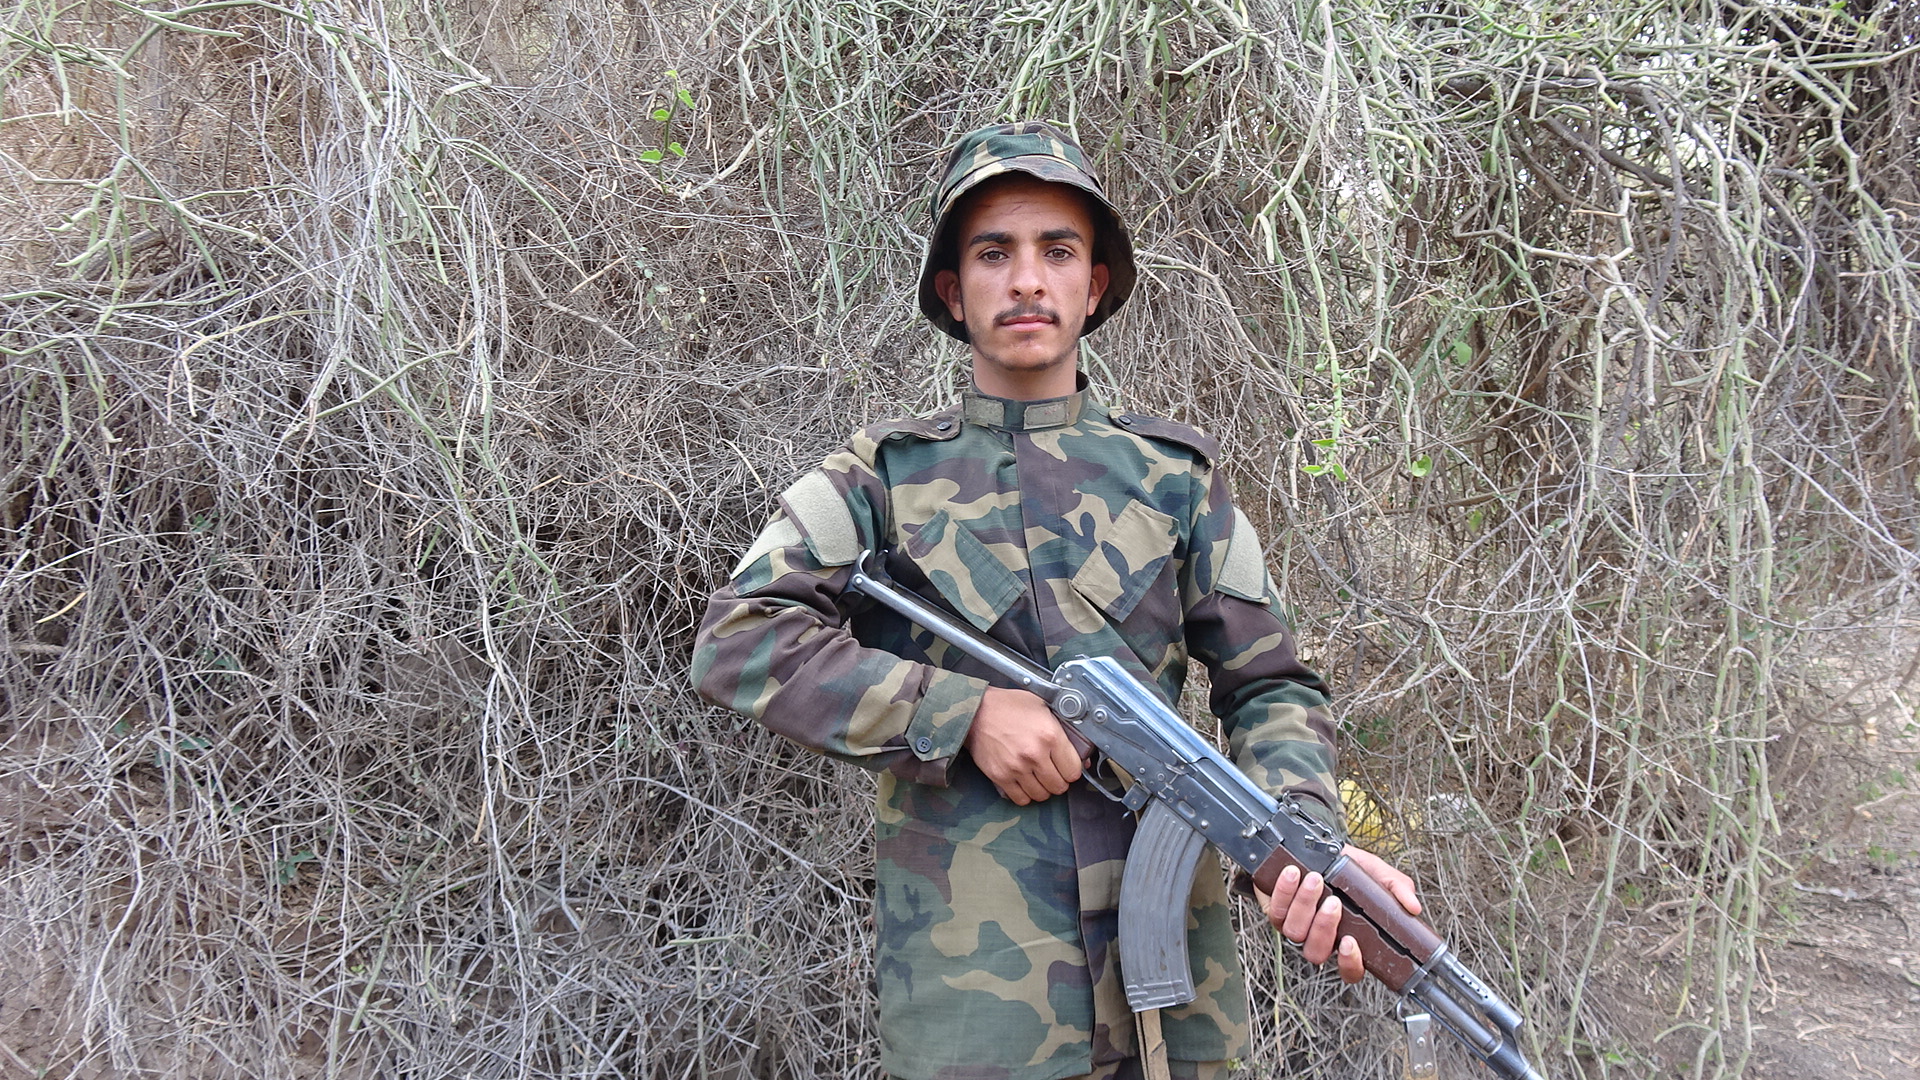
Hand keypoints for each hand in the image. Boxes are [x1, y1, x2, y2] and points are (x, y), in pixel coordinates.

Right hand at [964, 686, 1082, 804]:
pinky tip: (1024, 782)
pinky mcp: (1001, 776)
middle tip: (1052, 772)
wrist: (977, 711)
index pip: (1074, 771)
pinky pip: (1021, 799)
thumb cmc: (1010, 707)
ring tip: (1037, 777)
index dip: (1072, 770)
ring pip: (1042, 795)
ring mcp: (1017, 768)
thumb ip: (1065, 732)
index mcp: (1050, 735)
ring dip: (1042, 789)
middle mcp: (1035, 754)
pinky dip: (1025, 794)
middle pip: (1059, 786)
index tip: (1066, 767)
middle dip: (1059, 781)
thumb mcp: (1044, 708)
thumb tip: (1083, 760)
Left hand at [1256, 844, 1420, 982]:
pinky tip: (1292, 874)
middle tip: (1334, 901)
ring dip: (1305, 905)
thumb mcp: (1377, 874)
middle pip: (1317, 952)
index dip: (1350, 964)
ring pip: (1295, 933)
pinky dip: (1284, 891)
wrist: (1315, 847)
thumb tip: (1413, 907)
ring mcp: (1296, 927)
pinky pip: (1276, 910)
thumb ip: (1396, 889)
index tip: (1351, 943)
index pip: (1350, 971)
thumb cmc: (1347, 866)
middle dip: (1325, 927)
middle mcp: (1320, 938)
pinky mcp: (1275, 911)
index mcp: (1347, 937)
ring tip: (1315, 880)